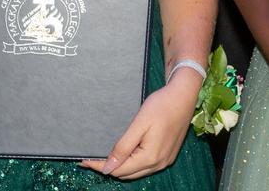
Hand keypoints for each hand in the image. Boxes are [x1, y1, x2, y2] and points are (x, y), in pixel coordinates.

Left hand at [78, 68, 200, 179]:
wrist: (184, 95)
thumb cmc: (161, 105)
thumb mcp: (139, 124)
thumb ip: (123, 148)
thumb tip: (108, 168)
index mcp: (150, 157)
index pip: (118, 169)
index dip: (100, 166)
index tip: (83, 160)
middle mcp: (159, 163)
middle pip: (127, 174)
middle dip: (109, 167)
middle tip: (93, 156)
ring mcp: (165, 160)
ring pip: (136, 172)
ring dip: (122, 166)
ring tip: (107, 155)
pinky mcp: (168, 155)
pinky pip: (146, 166)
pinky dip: (134, 162)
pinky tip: (127, 152)